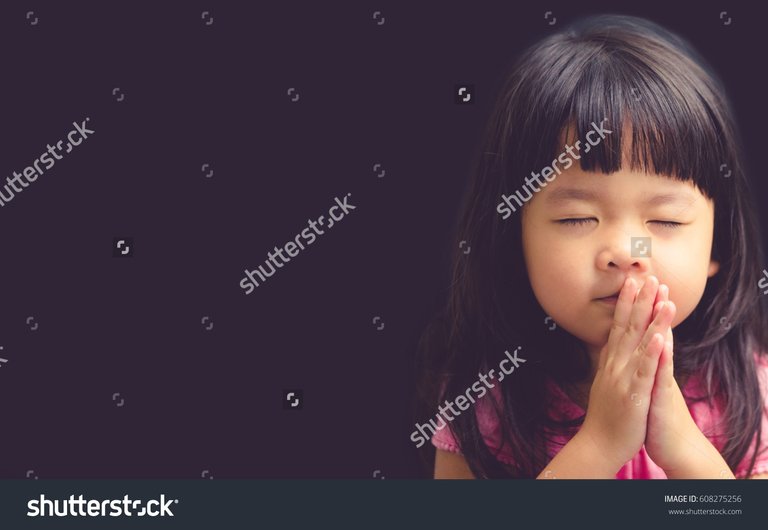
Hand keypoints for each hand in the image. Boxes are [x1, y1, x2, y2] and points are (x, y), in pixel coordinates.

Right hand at [580, 275, 675, 471]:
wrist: (597, 445)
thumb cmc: (605, 416)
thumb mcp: (604, 382)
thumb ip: (609, 362)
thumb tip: (609, 344)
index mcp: (611, 362)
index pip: (619, 325)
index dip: (627, 302)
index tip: (634, 280)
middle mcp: (615, 365)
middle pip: (628, 327)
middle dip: (639, 301)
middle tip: (648, 276)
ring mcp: (623, 378)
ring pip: (639, 344)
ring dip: (651, 319)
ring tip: (663, 298)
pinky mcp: (634, 394)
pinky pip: (645, 371)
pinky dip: (652, 353)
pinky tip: (660, 337)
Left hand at [643, 287, 723, 474]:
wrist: (674, 447)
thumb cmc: (655, 416)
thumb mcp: (645, 386)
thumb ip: (643, 364)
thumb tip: (637, 346)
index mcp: (648, 364)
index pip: (644, 330)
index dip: (640, 308)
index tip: (637, 283)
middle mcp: (657, 369)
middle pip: (655, 332)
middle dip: (653, 306)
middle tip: (654, 279)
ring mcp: (661, 382)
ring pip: (662, 348)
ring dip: (663, 324)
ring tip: (664, 300)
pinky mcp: (663, 398)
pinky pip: (662, 374)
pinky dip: (662, 357)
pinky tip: (663, 340)